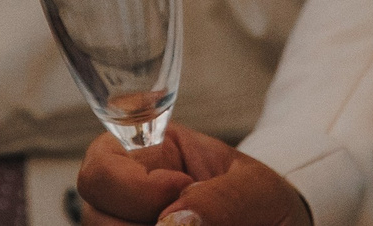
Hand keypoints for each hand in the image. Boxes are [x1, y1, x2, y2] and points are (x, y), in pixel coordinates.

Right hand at [77, 126, 311, 225]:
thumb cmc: (262, 201)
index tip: (180, 189)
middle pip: (95, 216)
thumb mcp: (255, 189)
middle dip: (142, 224)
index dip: (131, 187)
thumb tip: (172, 223)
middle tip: (196, 221)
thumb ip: (221, 199)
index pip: (100, 166)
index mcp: (149, 153)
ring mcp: (125, 224)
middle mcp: (126, 195)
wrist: (277, 225)